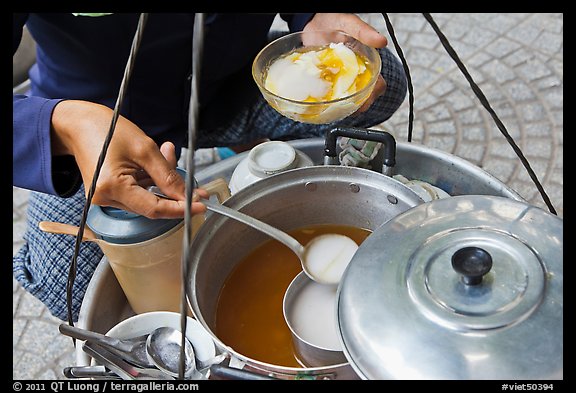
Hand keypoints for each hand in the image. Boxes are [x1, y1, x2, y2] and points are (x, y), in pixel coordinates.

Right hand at [51, 100, 206, 218]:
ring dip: (161, 181)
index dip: (180, 209)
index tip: (200, 206)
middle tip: (196, 186)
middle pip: (151, 204)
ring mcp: (104, 198)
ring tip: (166, 153)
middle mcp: (104, 198)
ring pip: (146, 198)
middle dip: (174, 193)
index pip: (154, 208)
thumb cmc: (106, 130)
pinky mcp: (107, 193)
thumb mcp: (145, 149)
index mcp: (112, 187)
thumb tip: (187, 195)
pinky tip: (153, 161)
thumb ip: (167, 175)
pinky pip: (137, 192)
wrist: (78, 124)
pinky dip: (150, 180)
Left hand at [303, 13, 387, 111]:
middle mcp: (354, 72)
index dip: (372, 95)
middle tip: (344, 109)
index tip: (363, 103)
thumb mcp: (347, 22)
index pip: (377, 84)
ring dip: (340, 105)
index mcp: (366, 62)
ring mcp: (338, 77)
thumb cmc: (333, 19)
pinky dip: (324, 99)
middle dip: (356, 106)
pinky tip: (318, 101)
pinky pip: (327, 93)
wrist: (311, 20)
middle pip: (362, 96)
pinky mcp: (324, 79)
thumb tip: (382, 42)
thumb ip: (363, 31)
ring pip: (345, 98)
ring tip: (331, 109)